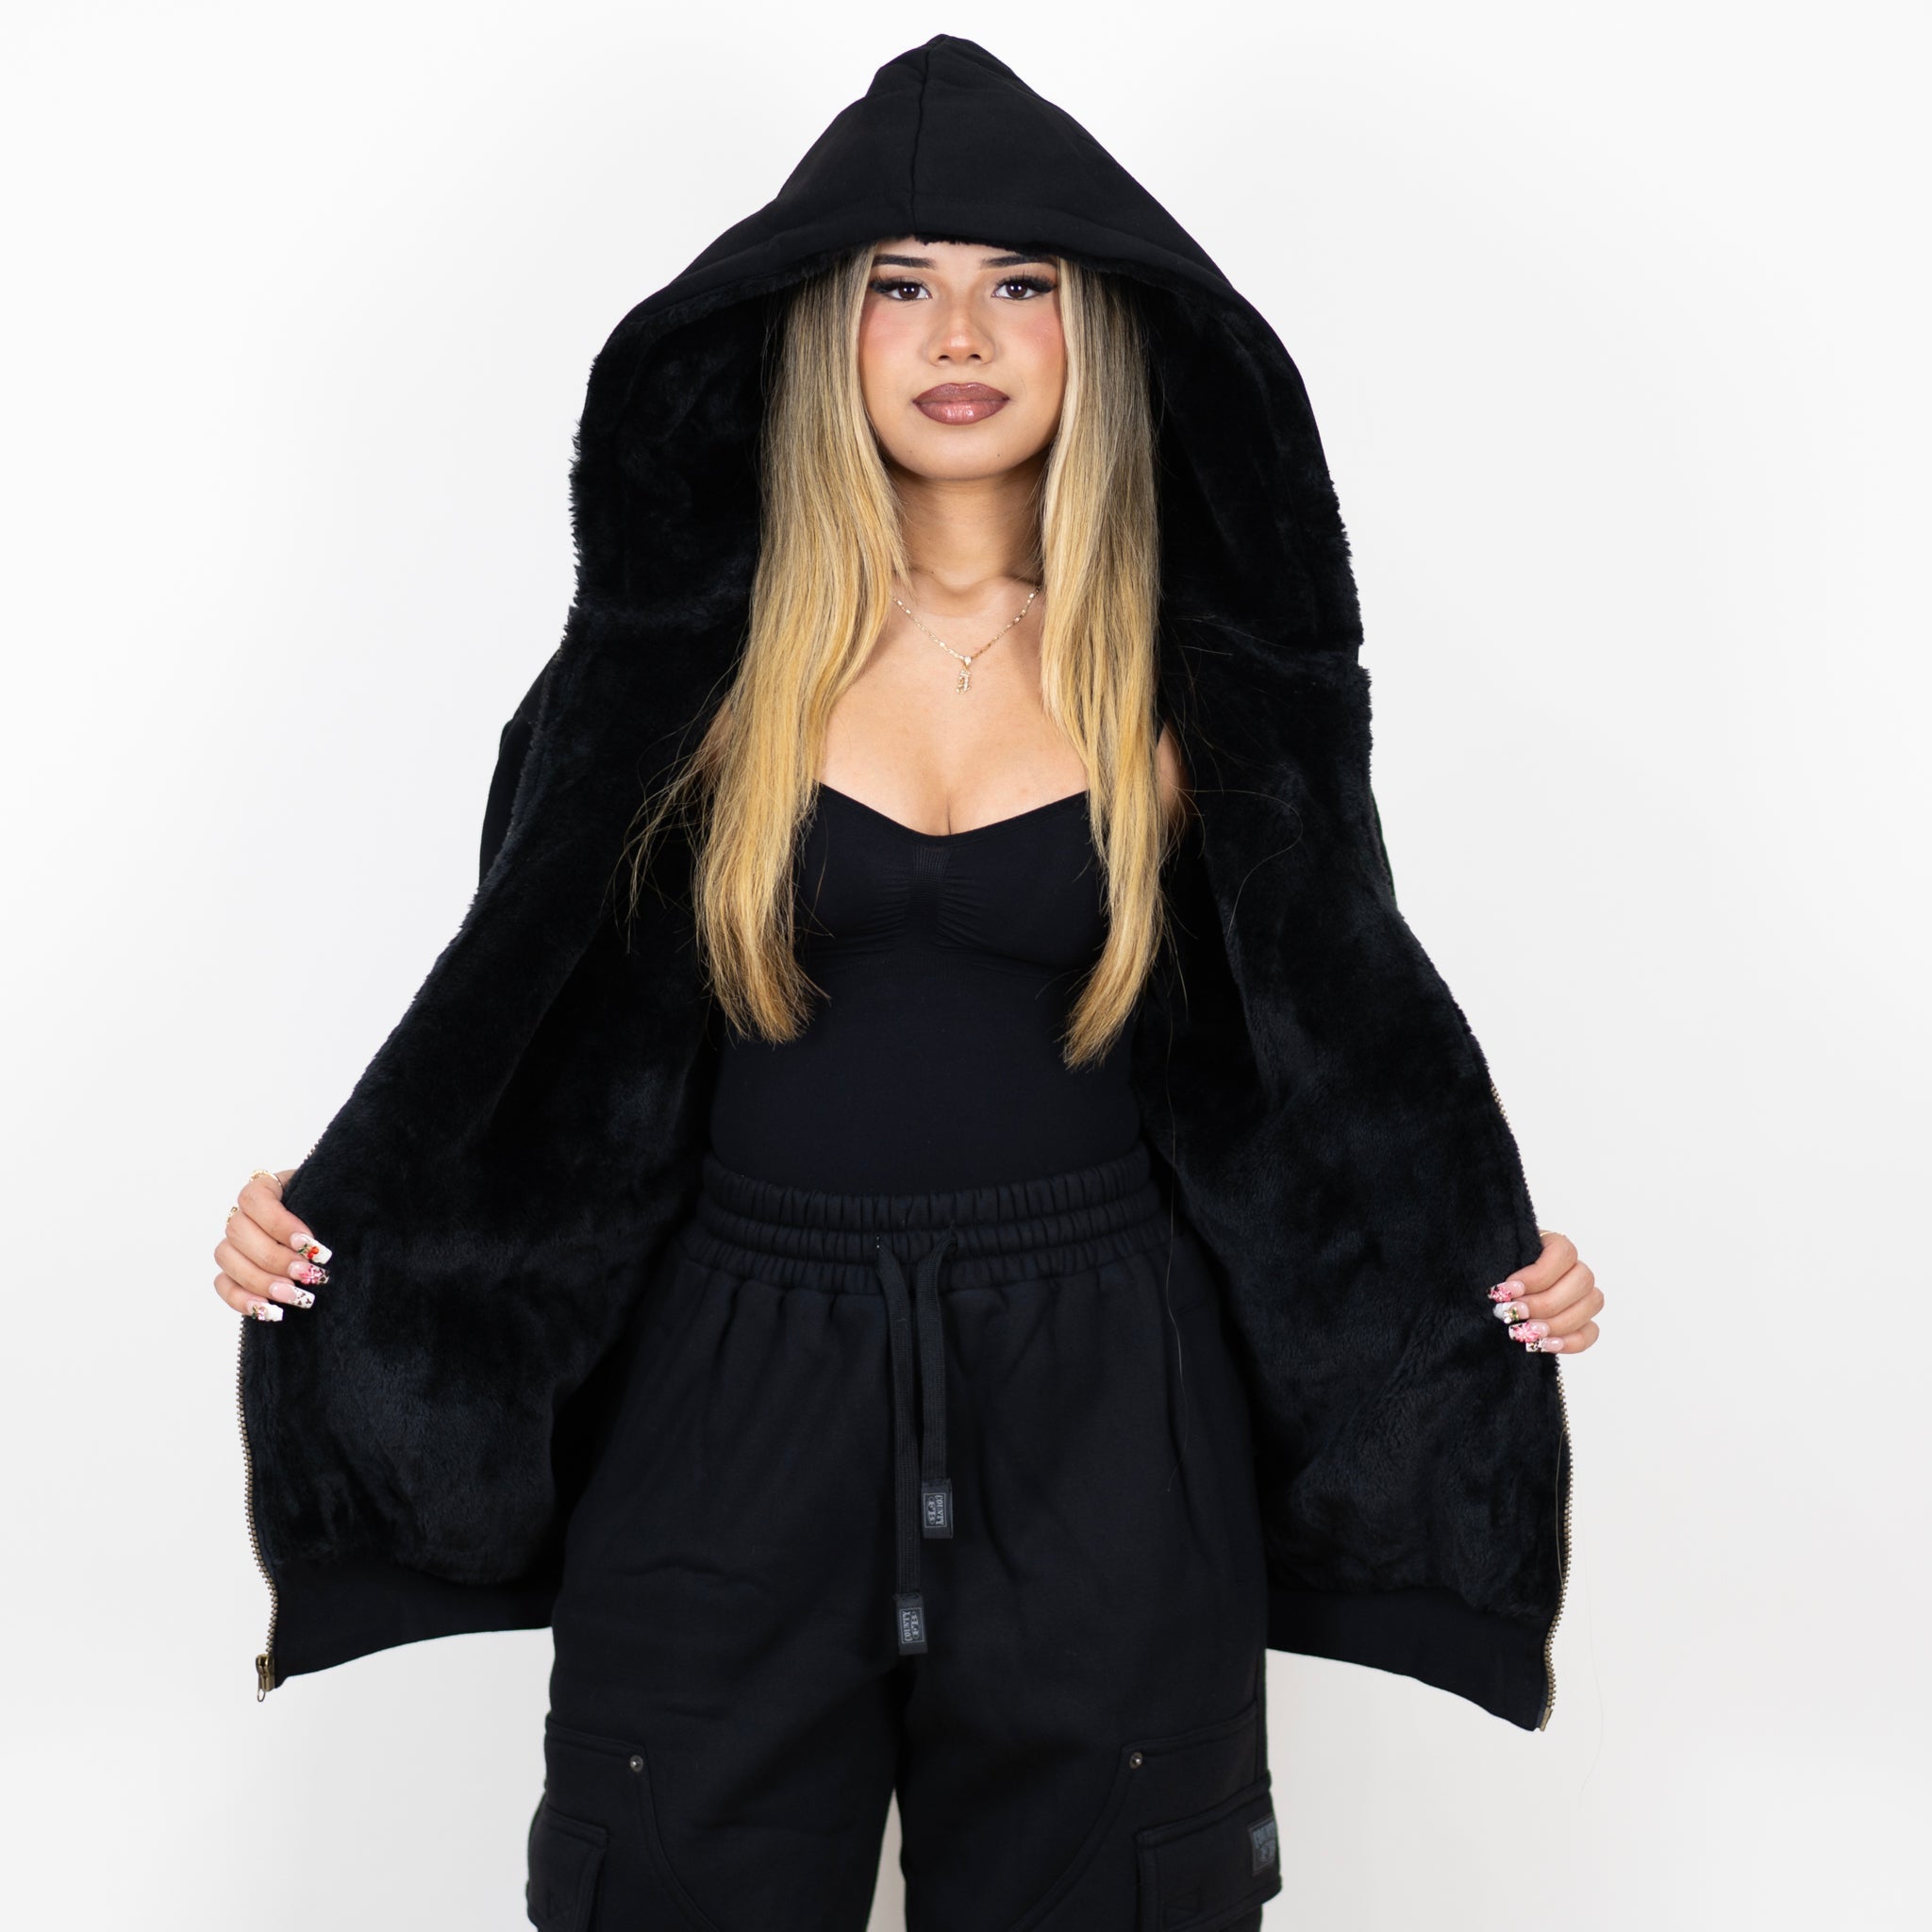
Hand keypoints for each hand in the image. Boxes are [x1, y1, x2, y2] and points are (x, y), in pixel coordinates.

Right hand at [213, 1169, 330, 1321]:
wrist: (331, 1227)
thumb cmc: (330, 1210)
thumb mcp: (332, 1200)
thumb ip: (328, 1208)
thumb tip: (326, 1242)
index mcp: (264, 1187)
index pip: (254, 1199)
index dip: (279, 1223)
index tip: (310, 1243)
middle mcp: (242, 1214)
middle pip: (238, 1232)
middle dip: (275, 1258)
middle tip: (308, 1273)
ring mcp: (233, 1244)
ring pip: (228, 1260)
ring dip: (262, 1281)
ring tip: (296, 1296)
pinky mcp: (231, 1271)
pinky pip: (224, 1286)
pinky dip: (243, 1301)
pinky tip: (272, 1311)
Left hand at [1486, 1230, 1601, 1355]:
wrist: (1494, 1292)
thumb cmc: (1492, 1270)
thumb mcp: (1493, 1259)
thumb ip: (1499, 1265)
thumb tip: (1499, 1289)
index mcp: (1553, 1245)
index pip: (1564, 1253)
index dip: (1538, 1275)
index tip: (1508, 1289)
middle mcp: (1574, 1268)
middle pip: (1582, 1281)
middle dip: (1545, 1303)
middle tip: (1512, 1314)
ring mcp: (1582, 1295)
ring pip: (1590, 1305)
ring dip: (1557, 1323)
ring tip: (1525, 1332)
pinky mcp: (1583, 1321)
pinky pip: (1590, 1332)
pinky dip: (1570, 1342)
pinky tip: (1543, 1345)